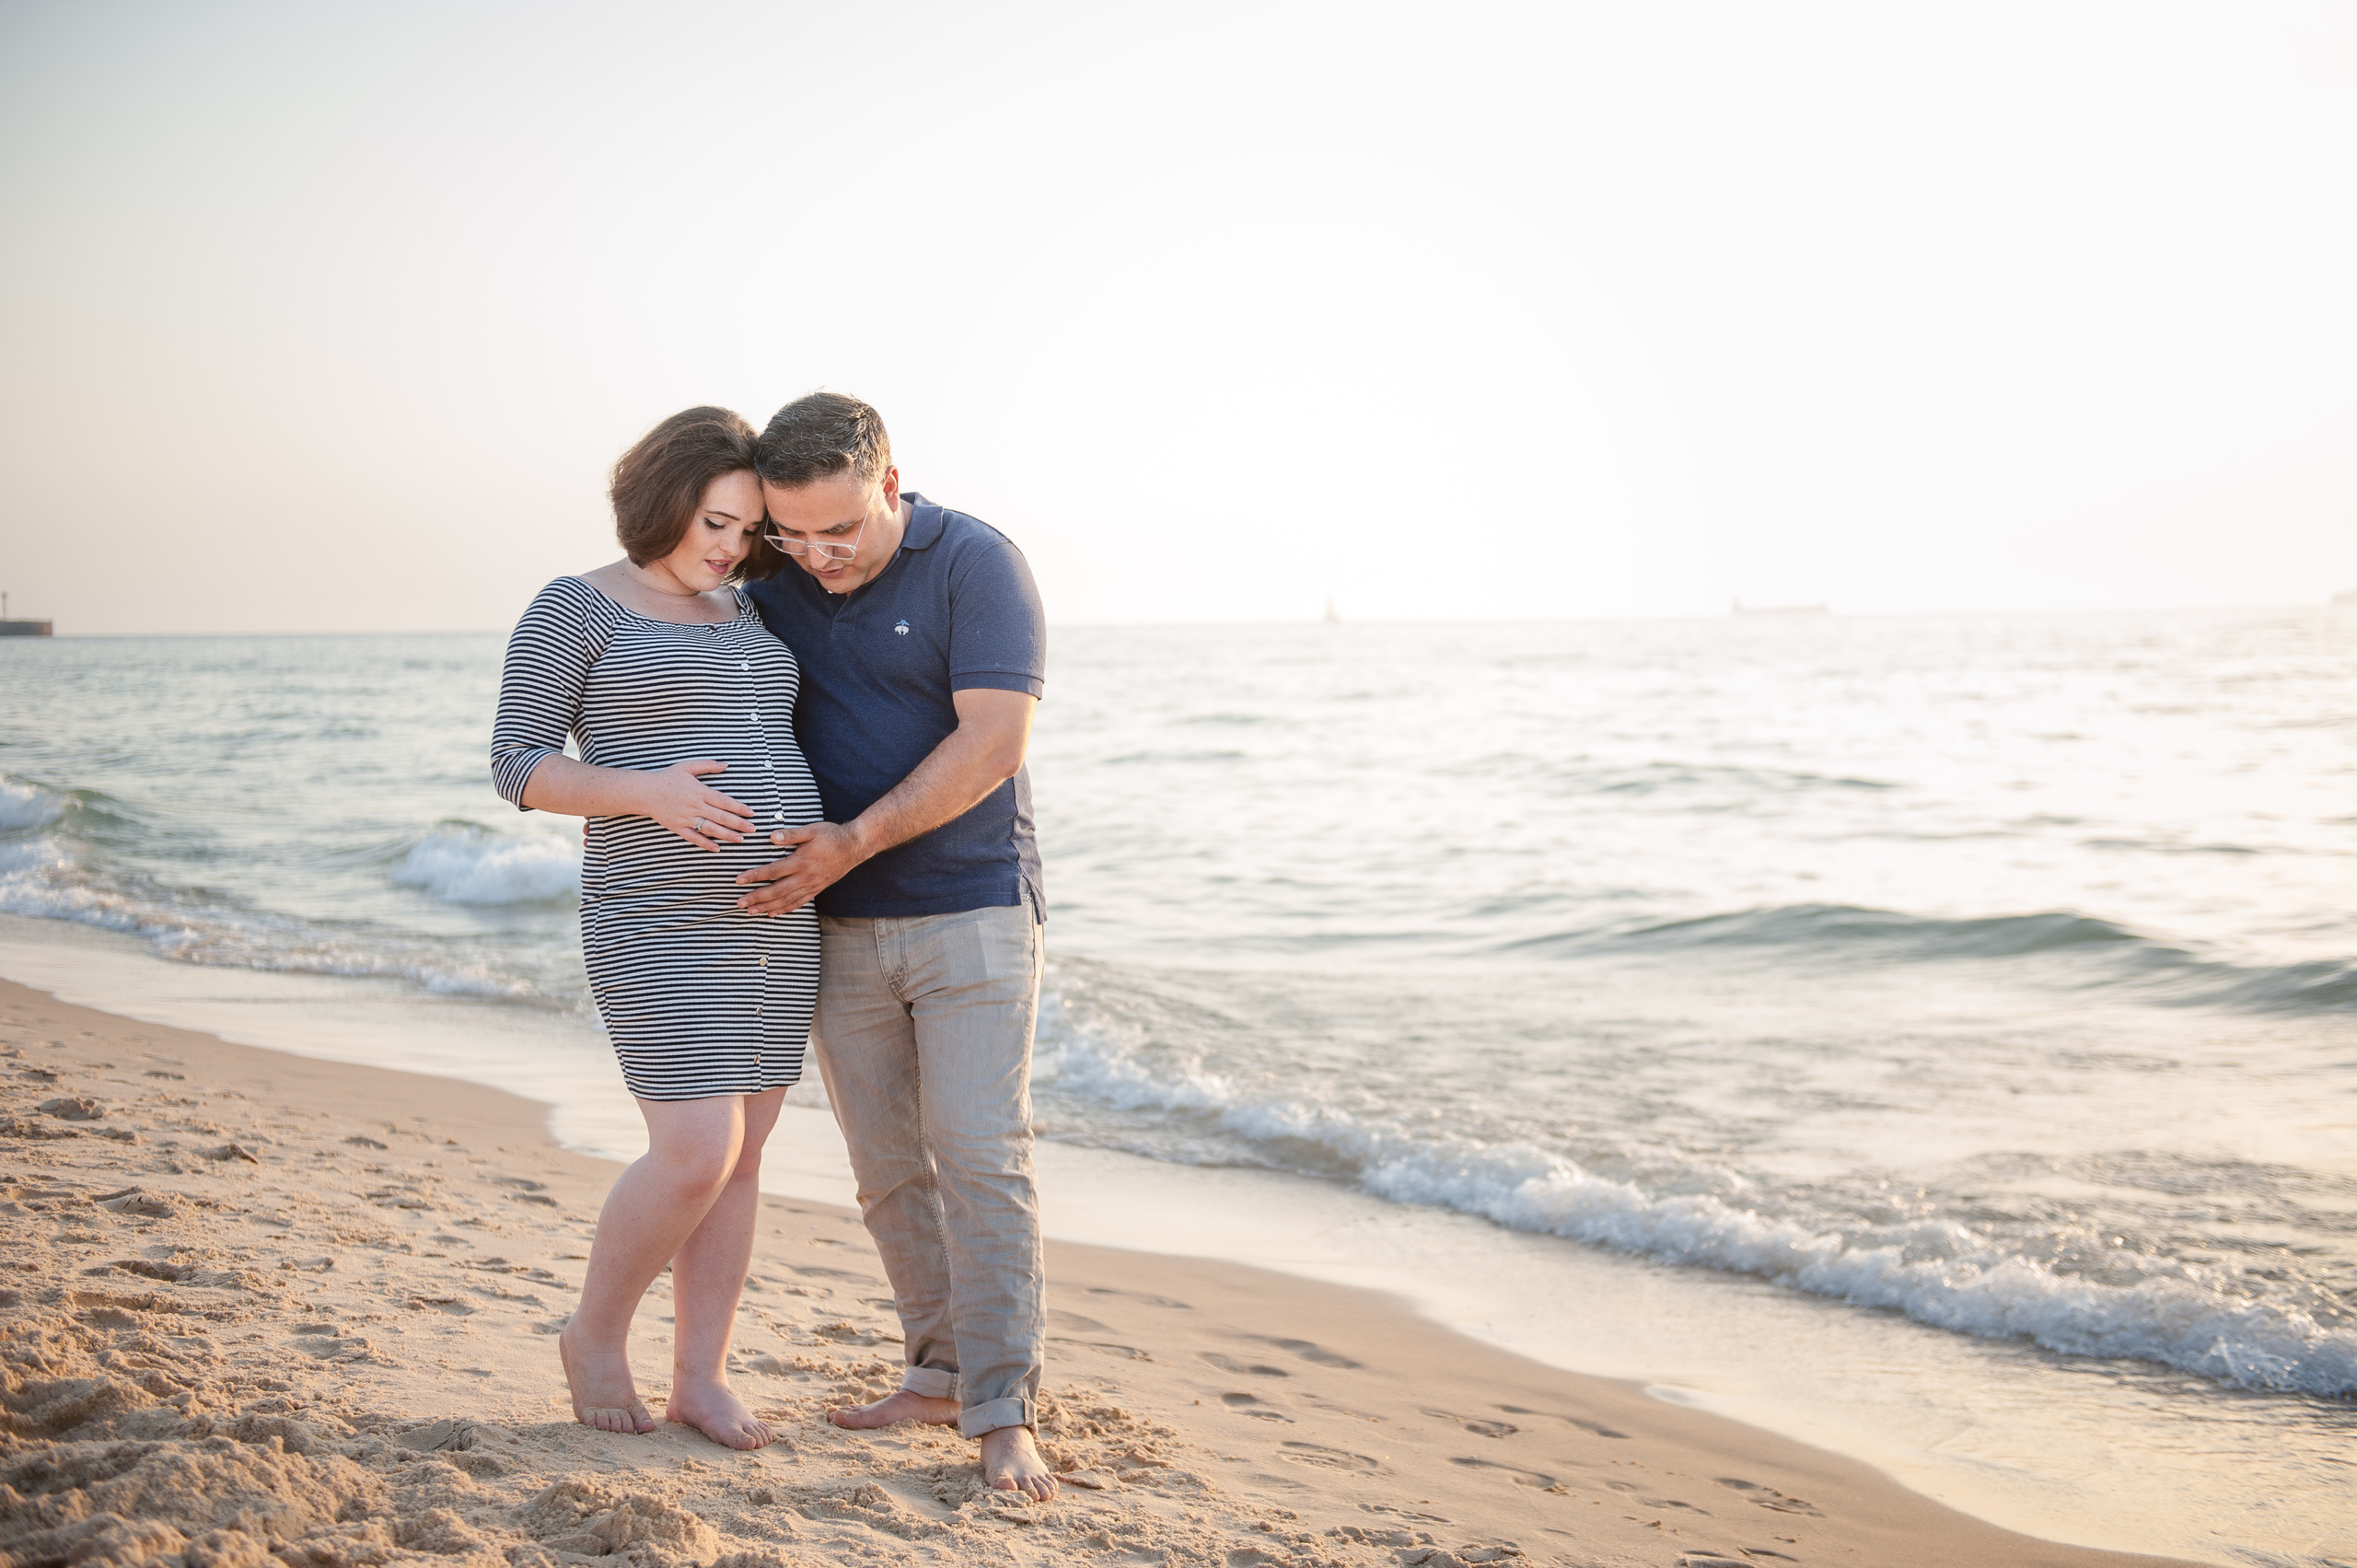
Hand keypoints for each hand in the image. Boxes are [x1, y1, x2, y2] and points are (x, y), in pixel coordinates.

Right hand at [638, 760, 755, 851]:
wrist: (645, 791)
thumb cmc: (667, 777)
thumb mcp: (688, 766)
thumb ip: (708, 766)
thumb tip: (726, 765)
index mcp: (699, 791)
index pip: (724, 801)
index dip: (739, 808)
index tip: (751, 813)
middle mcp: (695, 806)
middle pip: (721, 817)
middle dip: (738, 824)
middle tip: (752, 829)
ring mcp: (686, 818)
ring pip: (710, 829)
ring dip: (727, 835)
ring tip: (740, 839)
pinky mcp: (678, 827)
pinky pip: (694, 838)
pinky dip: (705, 844)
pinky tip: (717, 849)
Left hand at [735, 821, 865, 914]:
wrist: (855, 847)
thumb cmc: (832, 835)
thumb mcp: (812, 830)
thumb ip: (791, 834)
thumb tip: (772, 837)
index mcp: (801, 861)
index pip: (773, 871)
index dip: (755, 876)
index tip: (739, 880)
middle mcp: (805, 877)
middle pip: (776, 891)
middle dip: (756, 898)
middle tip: (740, 903)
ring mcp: (812, 885)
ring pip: (786, 900)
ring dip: (767, 906)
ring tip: (751, 912)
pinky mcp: (817, 889)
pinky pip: (799, 903)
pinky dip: (785, 909)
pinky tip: (773, 913)